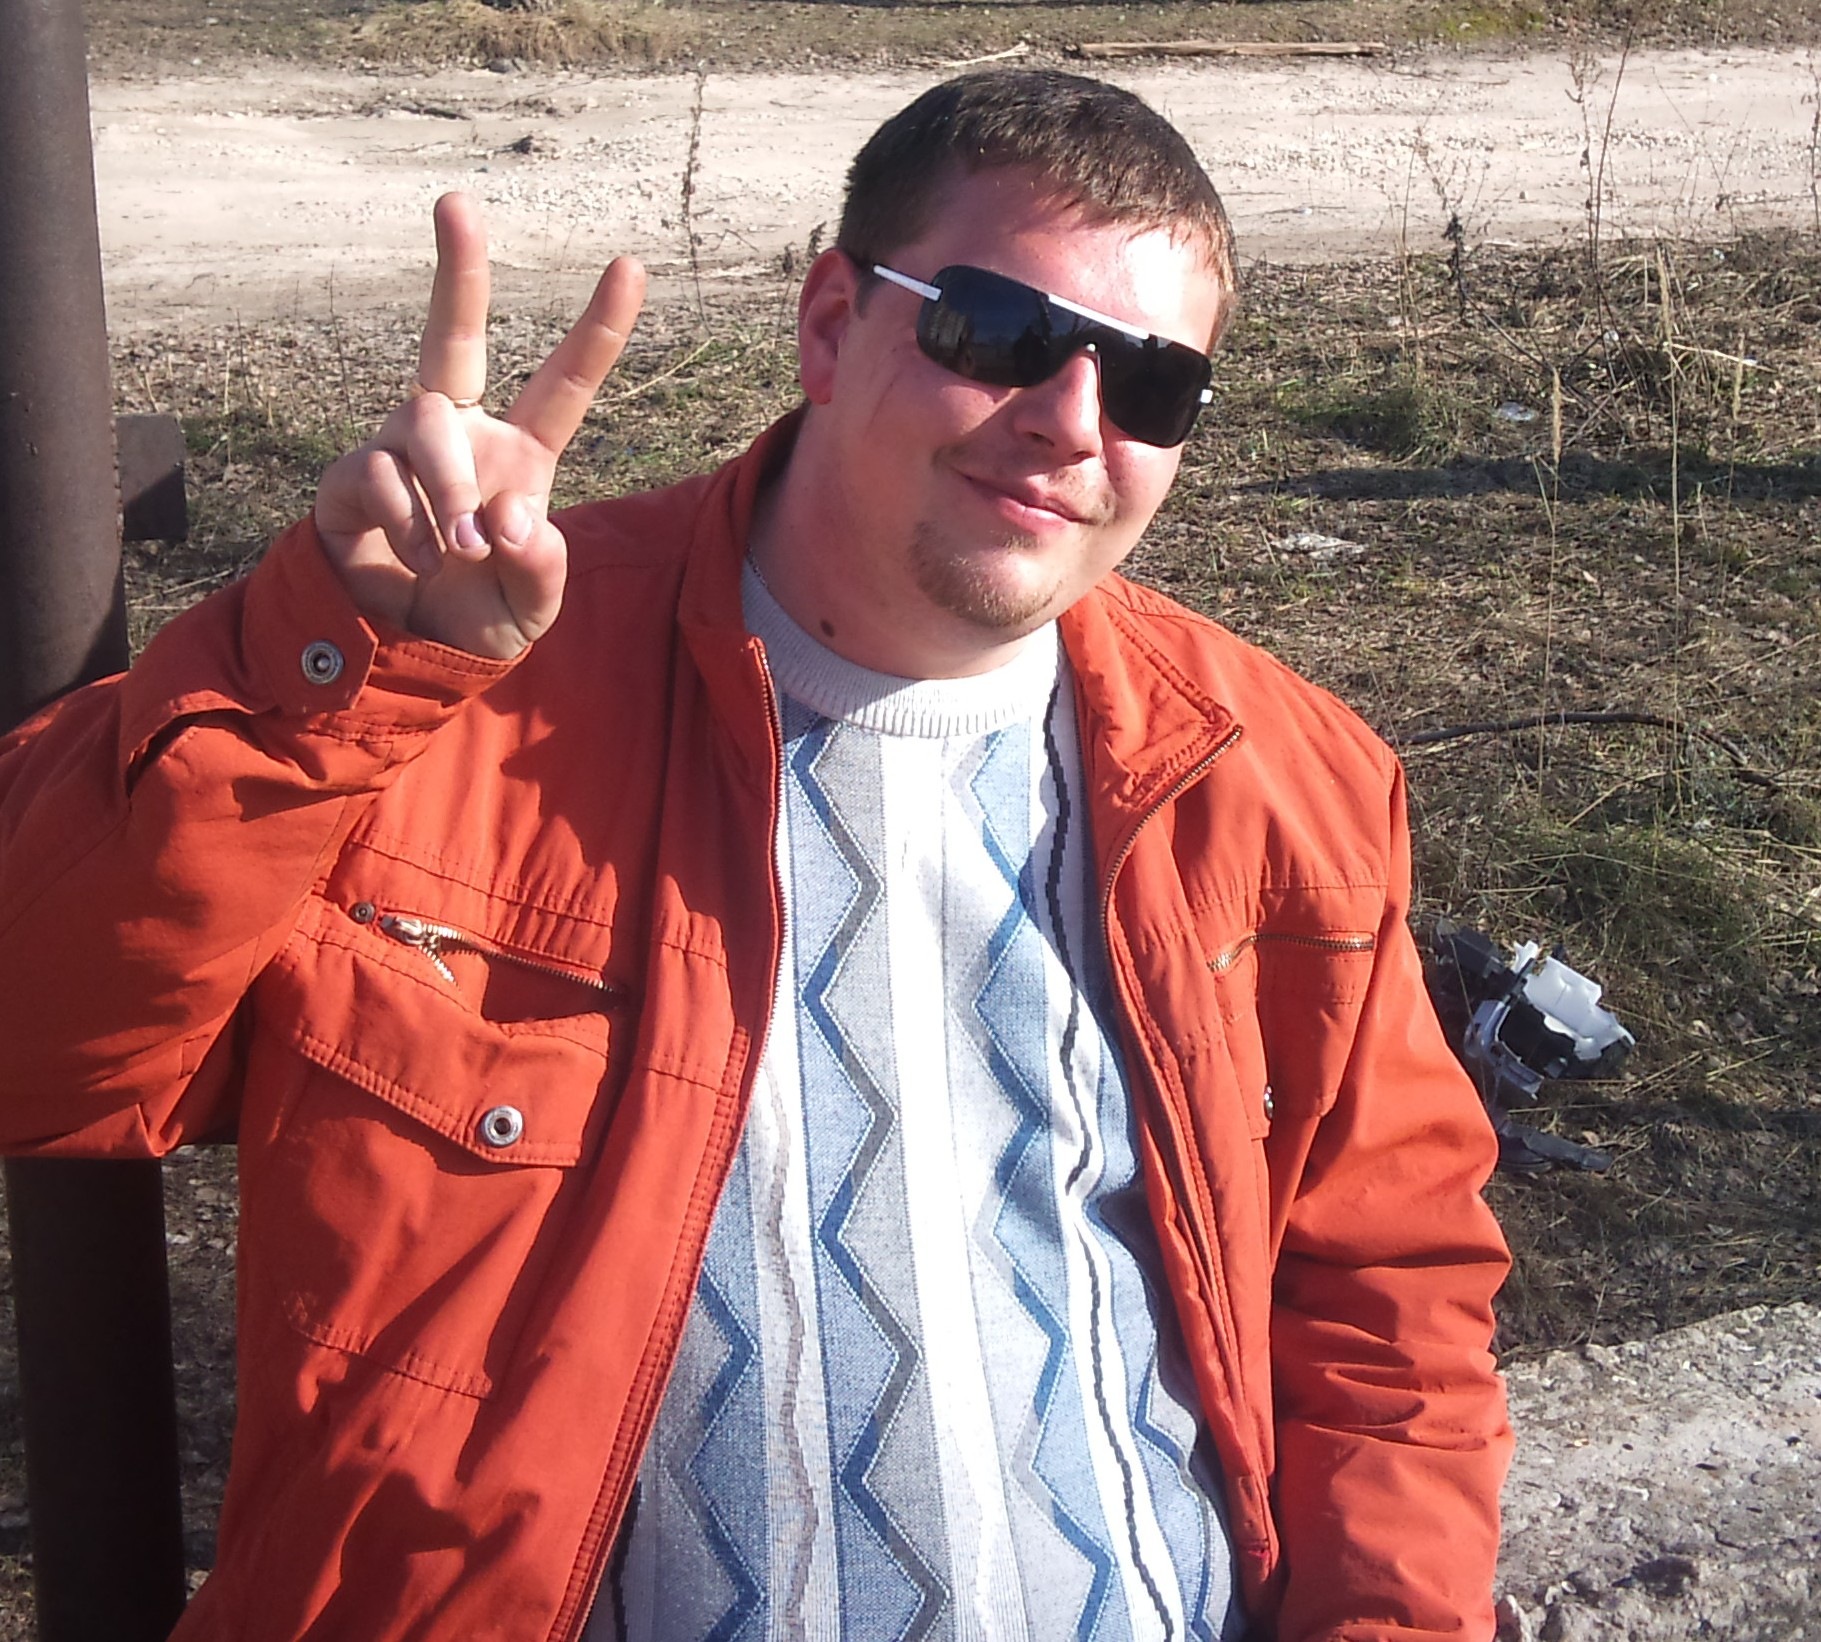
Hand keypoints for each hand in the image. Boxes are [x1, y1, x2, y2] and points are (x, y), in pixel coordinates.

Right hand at [313, 193, 645, 657]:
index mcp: (521, 455)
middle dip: (457, 270)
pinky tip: (422, 558)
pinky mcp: (355, 477)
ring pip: (425, 422)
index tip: (631, 264)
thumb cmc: (480, 616)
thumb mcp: (530, 609)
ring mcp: (402, 448)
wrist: (405, 653)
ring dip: (450, 485)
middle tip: (456, 203)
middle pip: (454, 336)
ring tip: (461, 550)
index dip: (598, 328)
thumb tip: (512, 515)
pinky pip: (381, 473)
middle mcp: (461, 432)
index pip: (563, 384)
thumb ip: (539, 570)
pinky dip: (410, 519)